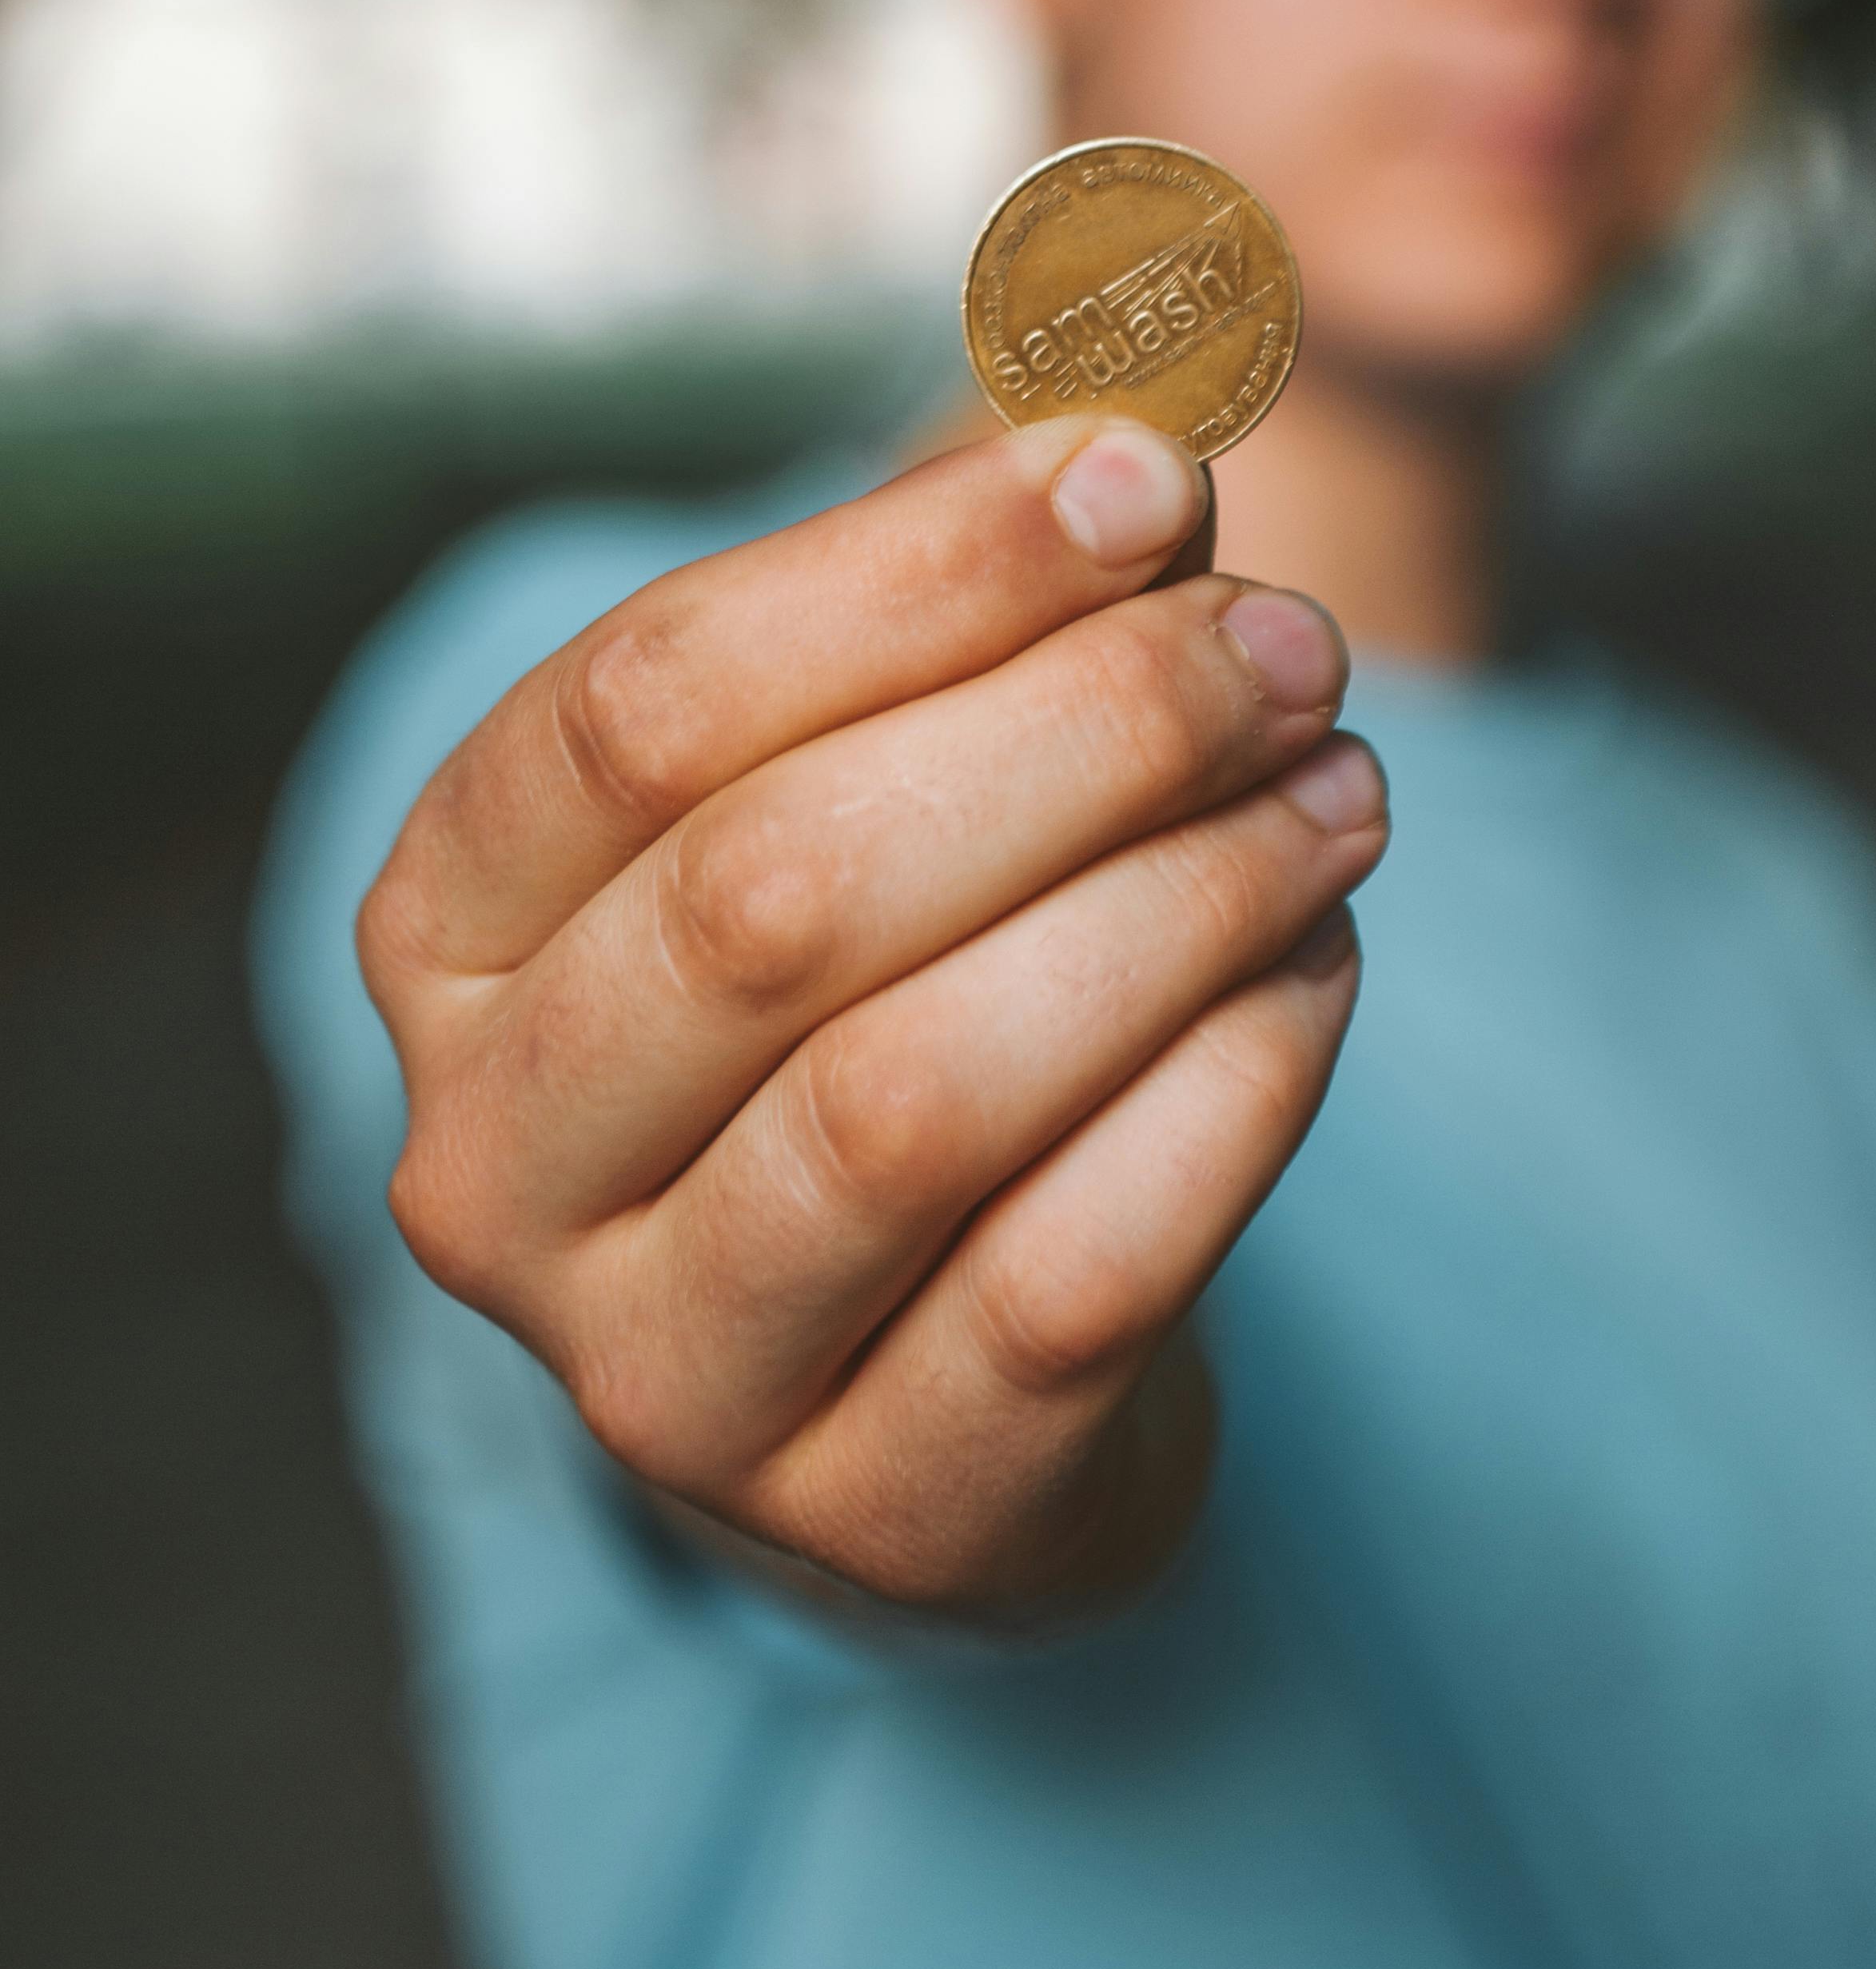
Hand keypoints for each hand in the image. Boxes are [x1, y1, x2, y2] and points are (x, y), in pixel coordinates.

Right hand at [356, 416, 1384, 1618]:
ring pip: (916, 1095)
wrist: (927, 1355)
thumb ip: (981, 601)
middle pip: (780, 892)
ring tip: (1341, 786)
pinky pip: (1074, 1278)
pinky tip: (1317, 965)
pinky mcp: (871, 1513)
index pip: (642, 706)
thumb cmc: (885, 975)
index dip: (919, 569)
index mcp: (441, 928)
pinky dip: (1231, 1089)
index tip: (1149, 470)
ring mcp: (659, 1374)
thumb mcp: (870, 766)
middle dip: (1081, 732)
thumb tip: (1151, 455)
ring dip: (1177, 901)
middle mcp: (491, 1164)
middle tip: (1292, 648)